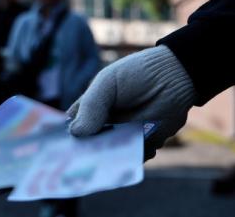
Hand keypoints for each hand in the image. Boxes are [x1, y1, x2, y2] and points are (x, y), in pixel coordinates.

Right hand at [67, 45, 195, 159]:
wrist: (175, 76)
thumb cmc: (137, 73)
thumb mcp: (107, 83)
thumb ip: (91, 106)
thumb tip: (76, 133)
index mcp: (90, 109)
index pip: (72, 128)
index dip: (65, 140)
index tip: (59, 151)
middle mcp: (104, 126)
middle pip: (88, 147)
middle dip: (85, 155)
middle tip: (81, 161)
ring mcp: (123, 137)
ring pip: (109, 156)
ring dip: (107, 160)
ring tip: (104, 160)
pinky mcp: (142, 144)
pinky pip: (131, 158)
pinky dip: (129, 160)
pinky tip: (129, 155)